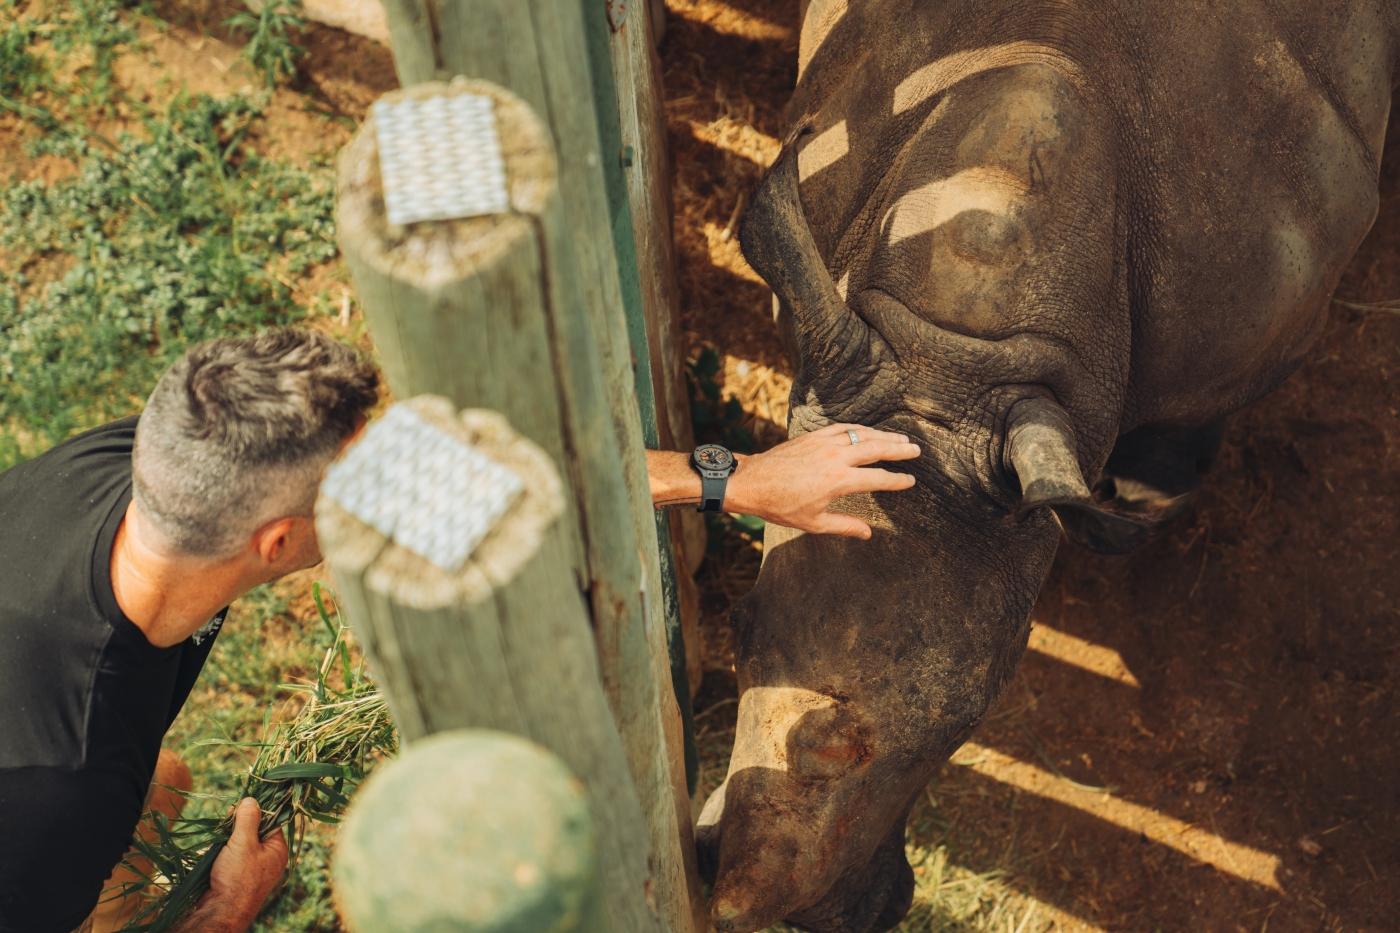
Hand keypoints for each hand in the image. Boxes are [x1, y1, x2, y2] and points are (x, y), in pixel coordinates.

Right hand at [181, 798, 287, 931]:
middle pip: (254, 831)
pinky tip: (213, 853)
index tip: (239, 807)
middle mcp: (268, 859)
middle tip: (226, 822)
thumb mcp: (244, 843)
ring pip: (240, 843)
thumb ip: (248, 819)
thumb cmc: (237, 877)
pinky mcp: (237, 876)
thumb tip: (252, 799)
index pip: (271, 820)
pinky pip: (231, 856)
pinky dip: (221, 852)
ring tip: (219, 841)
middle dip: (237, 826)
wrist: (221, 912)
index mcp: (277, 849)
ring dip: (227, 839)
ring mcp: (253, 868)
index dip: (255, 812)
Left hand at [726, 423, 918, 537]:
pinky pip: (842, 428)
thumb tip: (868, 533)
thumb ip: (844, 526)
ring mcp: (823, 443)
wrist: (751, 483)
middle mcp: (834, 458)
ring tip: (900, 439)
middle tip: (916, 450)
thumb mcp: (813, 522)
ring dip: (883, 436)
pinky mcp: (812, 436)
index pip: (877, 478)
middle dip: (898, 450)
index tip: (910, 481)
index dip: (896, 481)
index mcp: (838, 481)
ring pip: (860, 434)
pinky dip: (858, 429)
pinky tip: (868, 431)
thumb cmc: (780, 506)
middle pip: (875, 449)